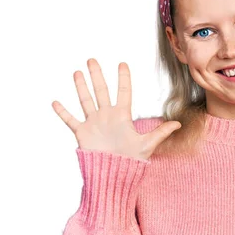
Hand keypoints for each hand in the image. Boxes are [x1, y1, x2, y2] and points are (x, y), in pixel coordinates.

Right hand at [51, 58, 180, 160]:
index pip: (123, 92)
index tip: (122, 64)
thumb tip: (179, 124)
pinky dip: (63, 112)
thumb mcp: (147, 145)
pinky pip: (71, 120)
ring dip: (81, 87)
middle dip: (97, 75)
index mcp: (122, 116)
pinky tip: (55, 101)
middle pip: (101, 91)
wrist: (113, 175)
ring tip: (77, 72)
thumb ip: (160, 133)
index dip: (123, 78)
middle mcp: (107, 116)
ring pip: (86, 100)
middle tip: (92, 60)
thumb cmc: (131, 161)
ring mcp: (94, 123)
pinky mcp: (82, 133)